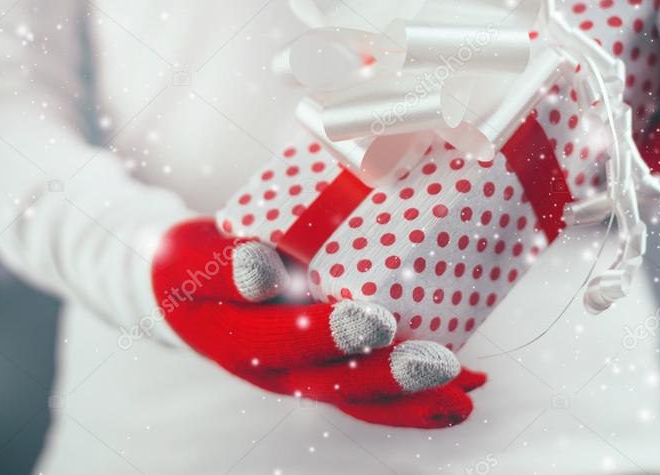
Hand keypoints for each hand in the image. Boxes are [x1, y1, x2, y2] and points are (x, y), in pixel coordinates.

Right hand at [151, 219, 485, 427]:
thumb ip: (229, 264)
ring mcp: (305, 377)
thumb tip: (266, 271)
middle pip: (336, 384)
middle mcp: (276, 372)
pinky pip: (376, 391)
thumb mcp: (192, 257)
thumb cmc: (195, 267)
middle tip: (441, 365)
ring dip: (415, 400)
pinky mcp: (330, 371)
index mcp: (237, 342)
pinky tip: (470, 382)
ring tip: (466, 393)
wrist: (189, 295)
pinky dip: (420, 393)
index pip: (283, 341)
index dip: (328, 334)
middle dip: (392, 377)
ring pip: (363, 399)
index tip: (375, 319)